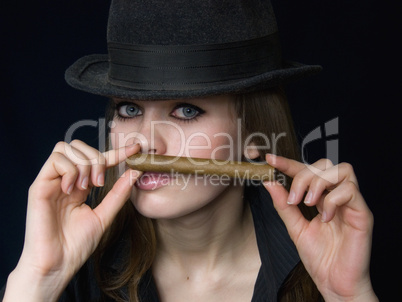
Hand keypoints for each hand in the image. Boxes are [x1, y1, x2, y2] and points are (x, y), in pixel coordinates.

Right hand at [4, 140, 140, 300]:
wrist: (57, 264)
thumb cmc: (77, 245)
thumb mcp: (104, 216)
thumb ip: (118, 194)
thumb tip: (135, 173)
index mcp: (81, 186)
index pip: (99, 161)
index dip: (117, 152)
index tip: (135, 149)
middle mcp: (66, 180)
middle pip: (80, 147)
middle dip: (96, 158)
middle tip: (100, 182)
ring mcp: (52, 182)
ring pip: (67, 148)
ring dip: (83, 164)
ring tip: (86, 187)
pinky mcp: (39, 185)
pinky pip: (55, 160)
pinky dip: (69, 170)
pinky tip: (72, 189)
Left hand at [263, 154, 377, 301]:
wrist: (334, 283)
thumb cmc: (319, 257)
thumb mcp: (295, 228)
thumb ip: (284, 205)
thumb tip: (270, 183)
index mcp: (321, 198)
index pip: (306, 171)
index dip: (288, 163)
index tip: (270, 160)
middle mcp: (337, 196)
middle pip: (325, 164)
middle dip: (304, 174)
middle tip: (293, 198)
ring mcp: (351, 203)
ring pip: (342, 170)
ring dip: (319, 182)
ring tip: (307, 203)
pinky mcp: (362, 214)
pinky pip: (351, 191)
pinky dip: (333, 200)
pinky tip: (325, 217)